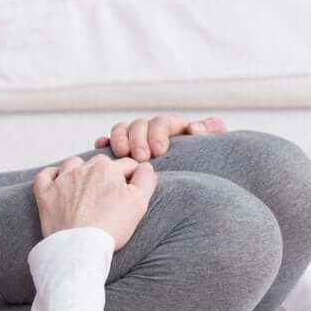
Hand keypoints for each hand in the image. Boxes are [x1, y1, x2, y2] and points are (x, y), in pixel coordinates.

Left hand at [32, 155, 156, 249]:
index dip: (133, 178)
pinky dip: (52, 176)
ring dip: (80, 171)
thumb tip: (146, 167)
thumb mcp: (139, 204)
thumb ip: (146, 180)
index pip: (127, 165)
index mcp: (107, 168)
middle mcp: (83, 168)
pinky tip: (59, 183)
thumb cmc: (110, 228)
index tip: (132, 191)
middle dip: (107, 174)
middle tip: (111, 195)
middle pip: (100, 163)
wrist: (80, 248)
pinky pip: (45, 175)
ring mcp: (62, 180)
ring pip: (73, 164)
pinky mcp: (45, 193)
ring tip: (86, 188)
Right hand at [94, 114, 227, 161]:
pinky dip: (105, 141)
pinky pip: (109, 140)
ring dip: (121, 139)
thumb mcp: (207, 149)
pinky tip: (101, 146)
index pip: (162, 122)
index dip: (159, 133)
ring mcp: (136, 139)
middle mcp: (152, 131)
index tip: (159, 150)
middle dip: (139, 139)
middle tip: (141, 157)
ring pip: (123, 129)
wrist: (193, 188)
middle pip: (140, 124)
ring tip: (123, 155)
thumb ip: (208, 132)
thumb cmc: (201, 165)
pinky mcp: (123, 151)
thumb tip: (194, 128)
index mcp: (173, 128)